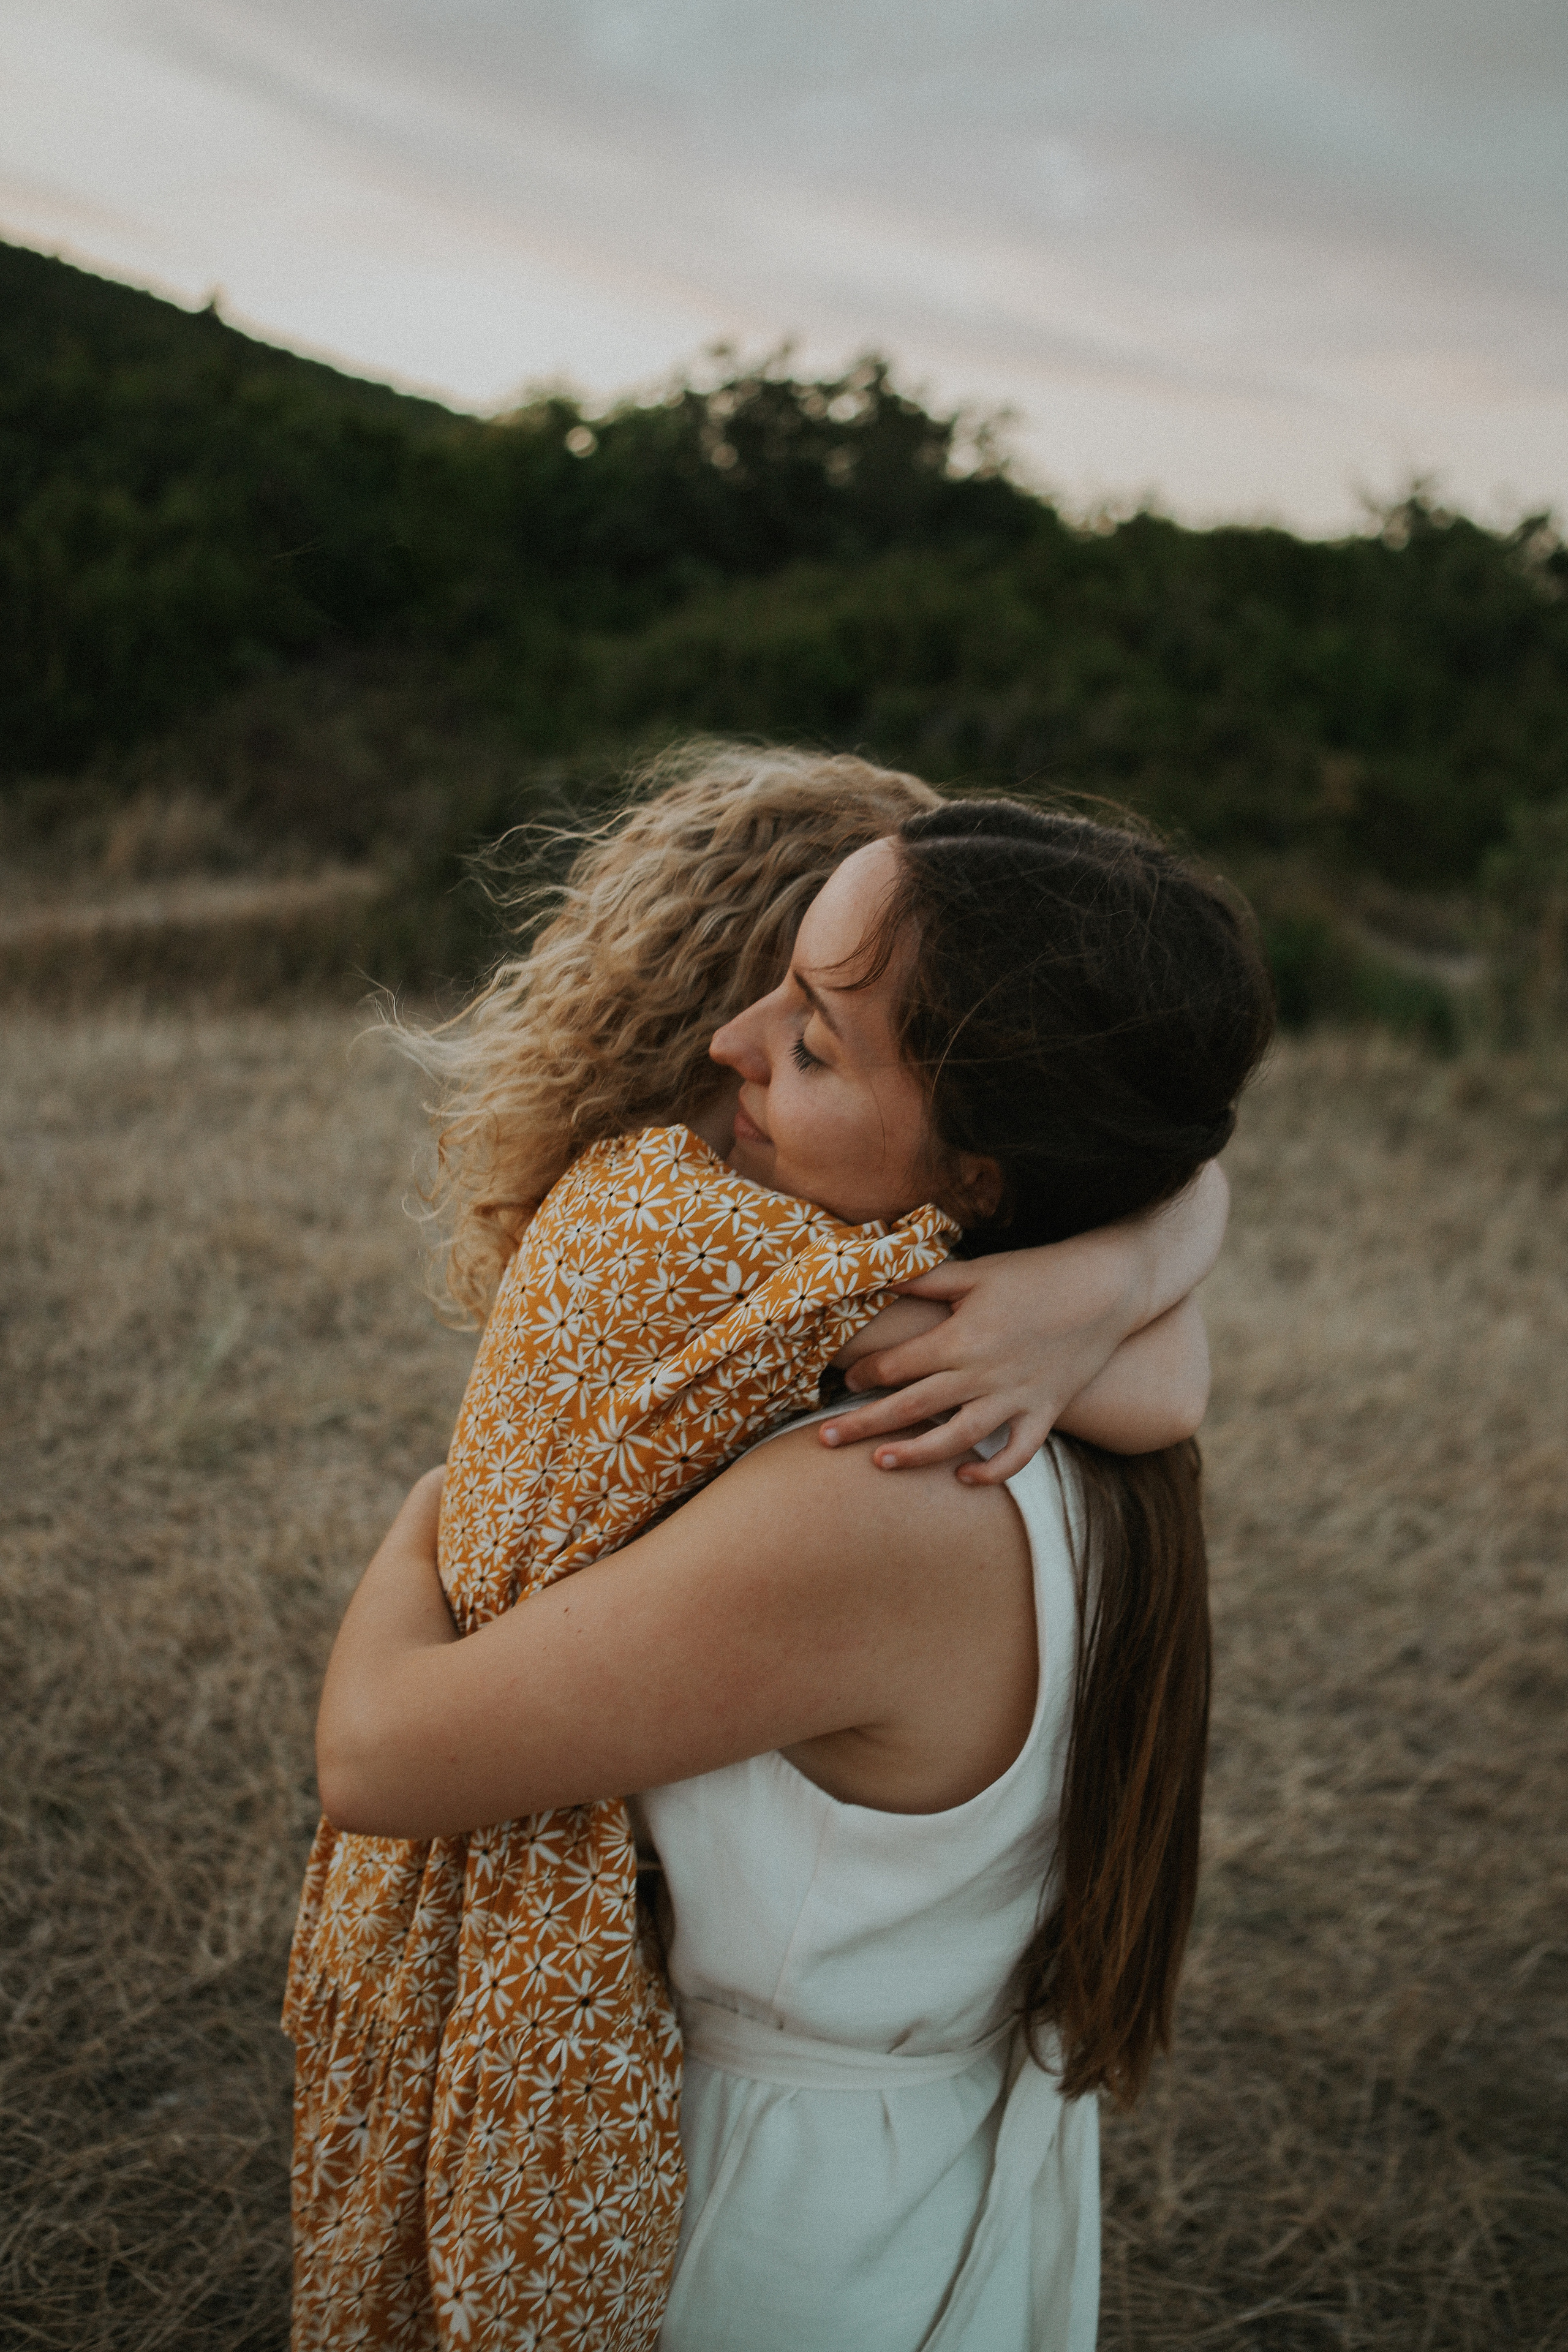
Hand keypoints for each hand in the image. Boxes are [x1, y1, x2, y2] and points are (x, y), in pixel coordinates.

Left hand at [816, 1166, 1228, 1483]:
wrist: (1105, 1288)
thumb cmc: (1036, 1273)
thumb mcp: (976, 1271)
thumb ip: (925, 1280)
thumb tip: (878, 1276)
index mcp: (960, 1338)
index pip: (897, 1366)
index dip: (866, 1373)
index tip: (846, 1378)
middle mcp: (983, 1375)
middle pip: (911, 1408)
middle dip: (864, 1425)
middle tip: (824, 1441)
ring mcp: (1015, 1399)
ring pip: (956, 1440)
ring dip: (915, 1455)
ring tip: (880, 1463)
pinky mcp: (1045, 1413)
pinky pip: (1016, 1455)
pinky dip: (991, 1471)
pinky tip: (963, 1477)